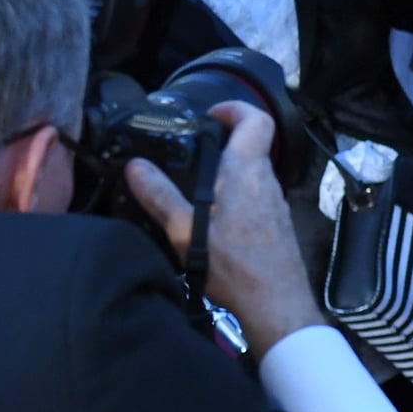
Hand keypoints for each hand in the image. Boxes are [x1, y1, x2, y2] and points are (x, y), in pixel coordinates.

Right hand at [123, 101, 324, 358]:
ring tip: (191, 188)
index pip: (256, 119)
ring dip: (224, 175)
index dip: (234, 108)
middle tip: (188, 152)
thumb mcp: (187, 230)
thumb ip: (160, 195)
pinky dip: (232, 199)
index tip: (210, 114)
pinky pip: (253, 199)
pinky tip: (210, 221)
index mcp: (248, 171)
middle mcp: (267, 182)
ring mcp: (275, 204)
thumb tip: (136, 166)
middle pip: (250, 147)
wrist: (276, 303)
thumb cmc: (236, 266)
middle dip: (220, 144)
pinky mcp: (275, 225)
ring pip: (250, 175)